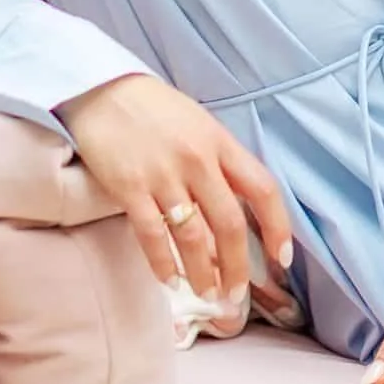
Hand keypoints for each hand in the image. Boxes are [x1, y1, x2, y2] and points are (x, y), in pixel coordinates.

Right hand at [57, 72, 294, 311]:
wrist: (100, 88)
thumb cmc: (152, 108)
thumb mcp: (198, 124)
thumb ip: (219, 162)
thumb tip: (235, 210)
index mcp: (220, 142)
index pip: (263, 189)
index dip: (278, 228)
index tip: (282, 260)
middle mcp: (197, 160)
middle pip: (229, 224)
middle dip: (237, 267)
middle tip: (236, 295)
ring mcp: (163, 174)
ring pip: (193, 237)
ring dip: (203, 274)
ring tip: (207, 294)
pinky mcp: (129, 187)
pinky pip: (151, 234)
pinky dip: (162, 263)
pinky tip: (169, 280)